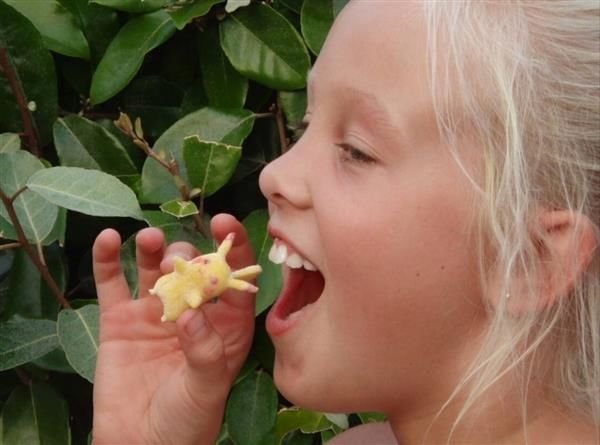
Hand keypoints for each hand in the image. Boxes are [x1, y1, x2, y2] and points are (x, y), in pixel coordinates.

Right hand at [92, 214, 255, 444]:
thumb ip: (204, 352)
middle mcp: (191, 311)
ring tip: (149, 240)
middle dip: (188, 255)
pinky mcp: (119, 321)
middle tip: (178, 259)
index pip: (232, 278)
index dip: (233, 248)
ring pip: (154, 268)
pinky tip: (107, 239)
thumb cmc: (187, 421)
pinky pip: (112, 284)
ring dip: (152, 247)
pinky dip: (108, 260)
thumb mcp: (205, 389)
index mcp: (224, 325)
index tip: (225, 222)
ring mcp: (154, 313)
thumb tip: (192, 315)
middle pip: (193, 268)